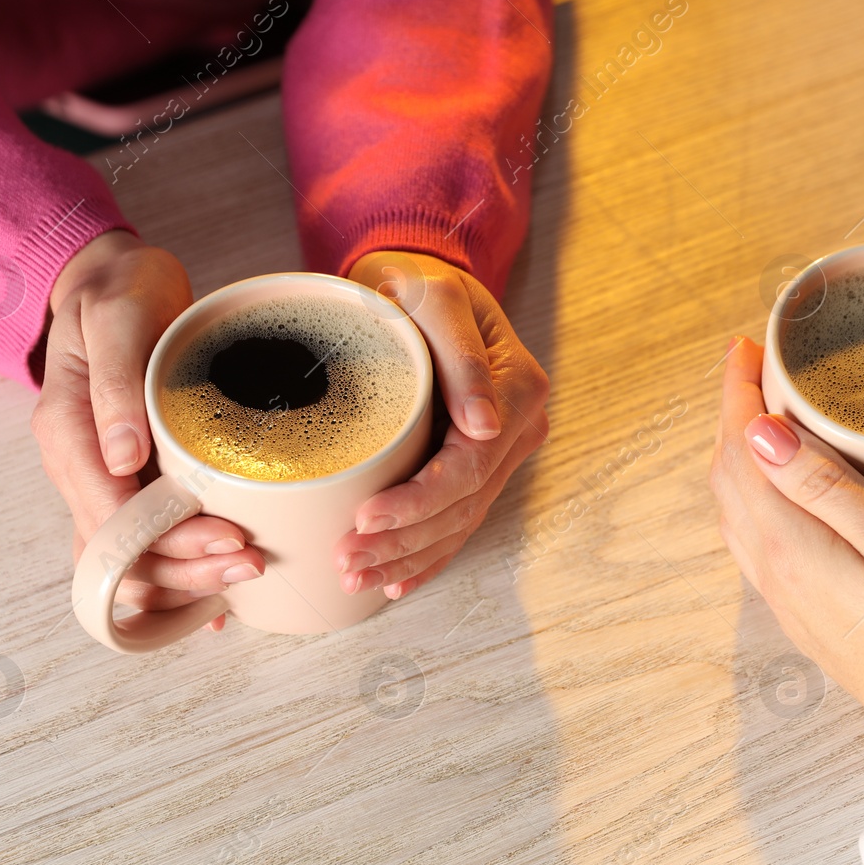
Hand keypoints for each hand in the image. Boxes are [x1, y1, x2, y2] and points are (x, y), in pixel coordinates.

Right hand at [31, 231, 265, 629]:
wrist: (113, 282)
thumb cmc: (119, 294)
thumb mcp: (119, 318)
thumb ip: (116, 384)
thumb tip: (122, 457)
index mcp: (67, 433)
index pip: (109, 515)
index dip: (169, 539)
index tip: (229, 538)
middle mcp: (78, 467)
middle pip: (121, 551)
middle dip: (187, 570)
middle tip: (251, 563)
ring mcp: (102, 479)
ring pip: (132, 560)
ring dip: (187, 580)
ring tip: (247, 574)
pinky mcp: (129, 482)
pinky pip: (145, 545)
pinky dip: (178, 577)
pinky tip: (216, 603)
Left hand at [334, 251, 548, 598]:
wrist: (423, 281)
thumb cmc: (420, 283)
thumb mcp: (436, 298)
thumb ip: (461, 355)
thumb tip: (485, 426)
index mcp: (517, 390)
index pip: (468, 466)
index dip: (418, 502)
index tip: (365, 519)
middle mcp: (518, 428)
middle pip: (461, 505)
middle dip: (402, 543)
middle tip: (345, 563)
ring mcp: (502, 452)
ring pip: (457, 523)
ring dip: (407, 558)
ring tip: (353, 580)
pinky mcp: (478, 466)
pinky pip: (457, 522)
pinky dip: (427, 556)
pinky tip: (396, 583)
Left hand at [711, 336, 863, 721]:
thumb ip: (825, 486)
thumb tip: (761, 432)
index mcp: (789, 544)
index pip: (740, 450)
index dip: (737, 393)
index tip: (746, 348)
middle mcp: (771, 570)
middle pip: (728, 477)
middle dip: (733, 416)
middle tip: (754, 368)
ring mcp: (785, 597)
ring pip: (737, 509)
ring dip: (741, 454)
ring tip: (766, 413)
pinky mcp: (805, 614)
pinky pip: (757, 537)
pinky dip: (756, 493)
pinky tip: (784, 485)